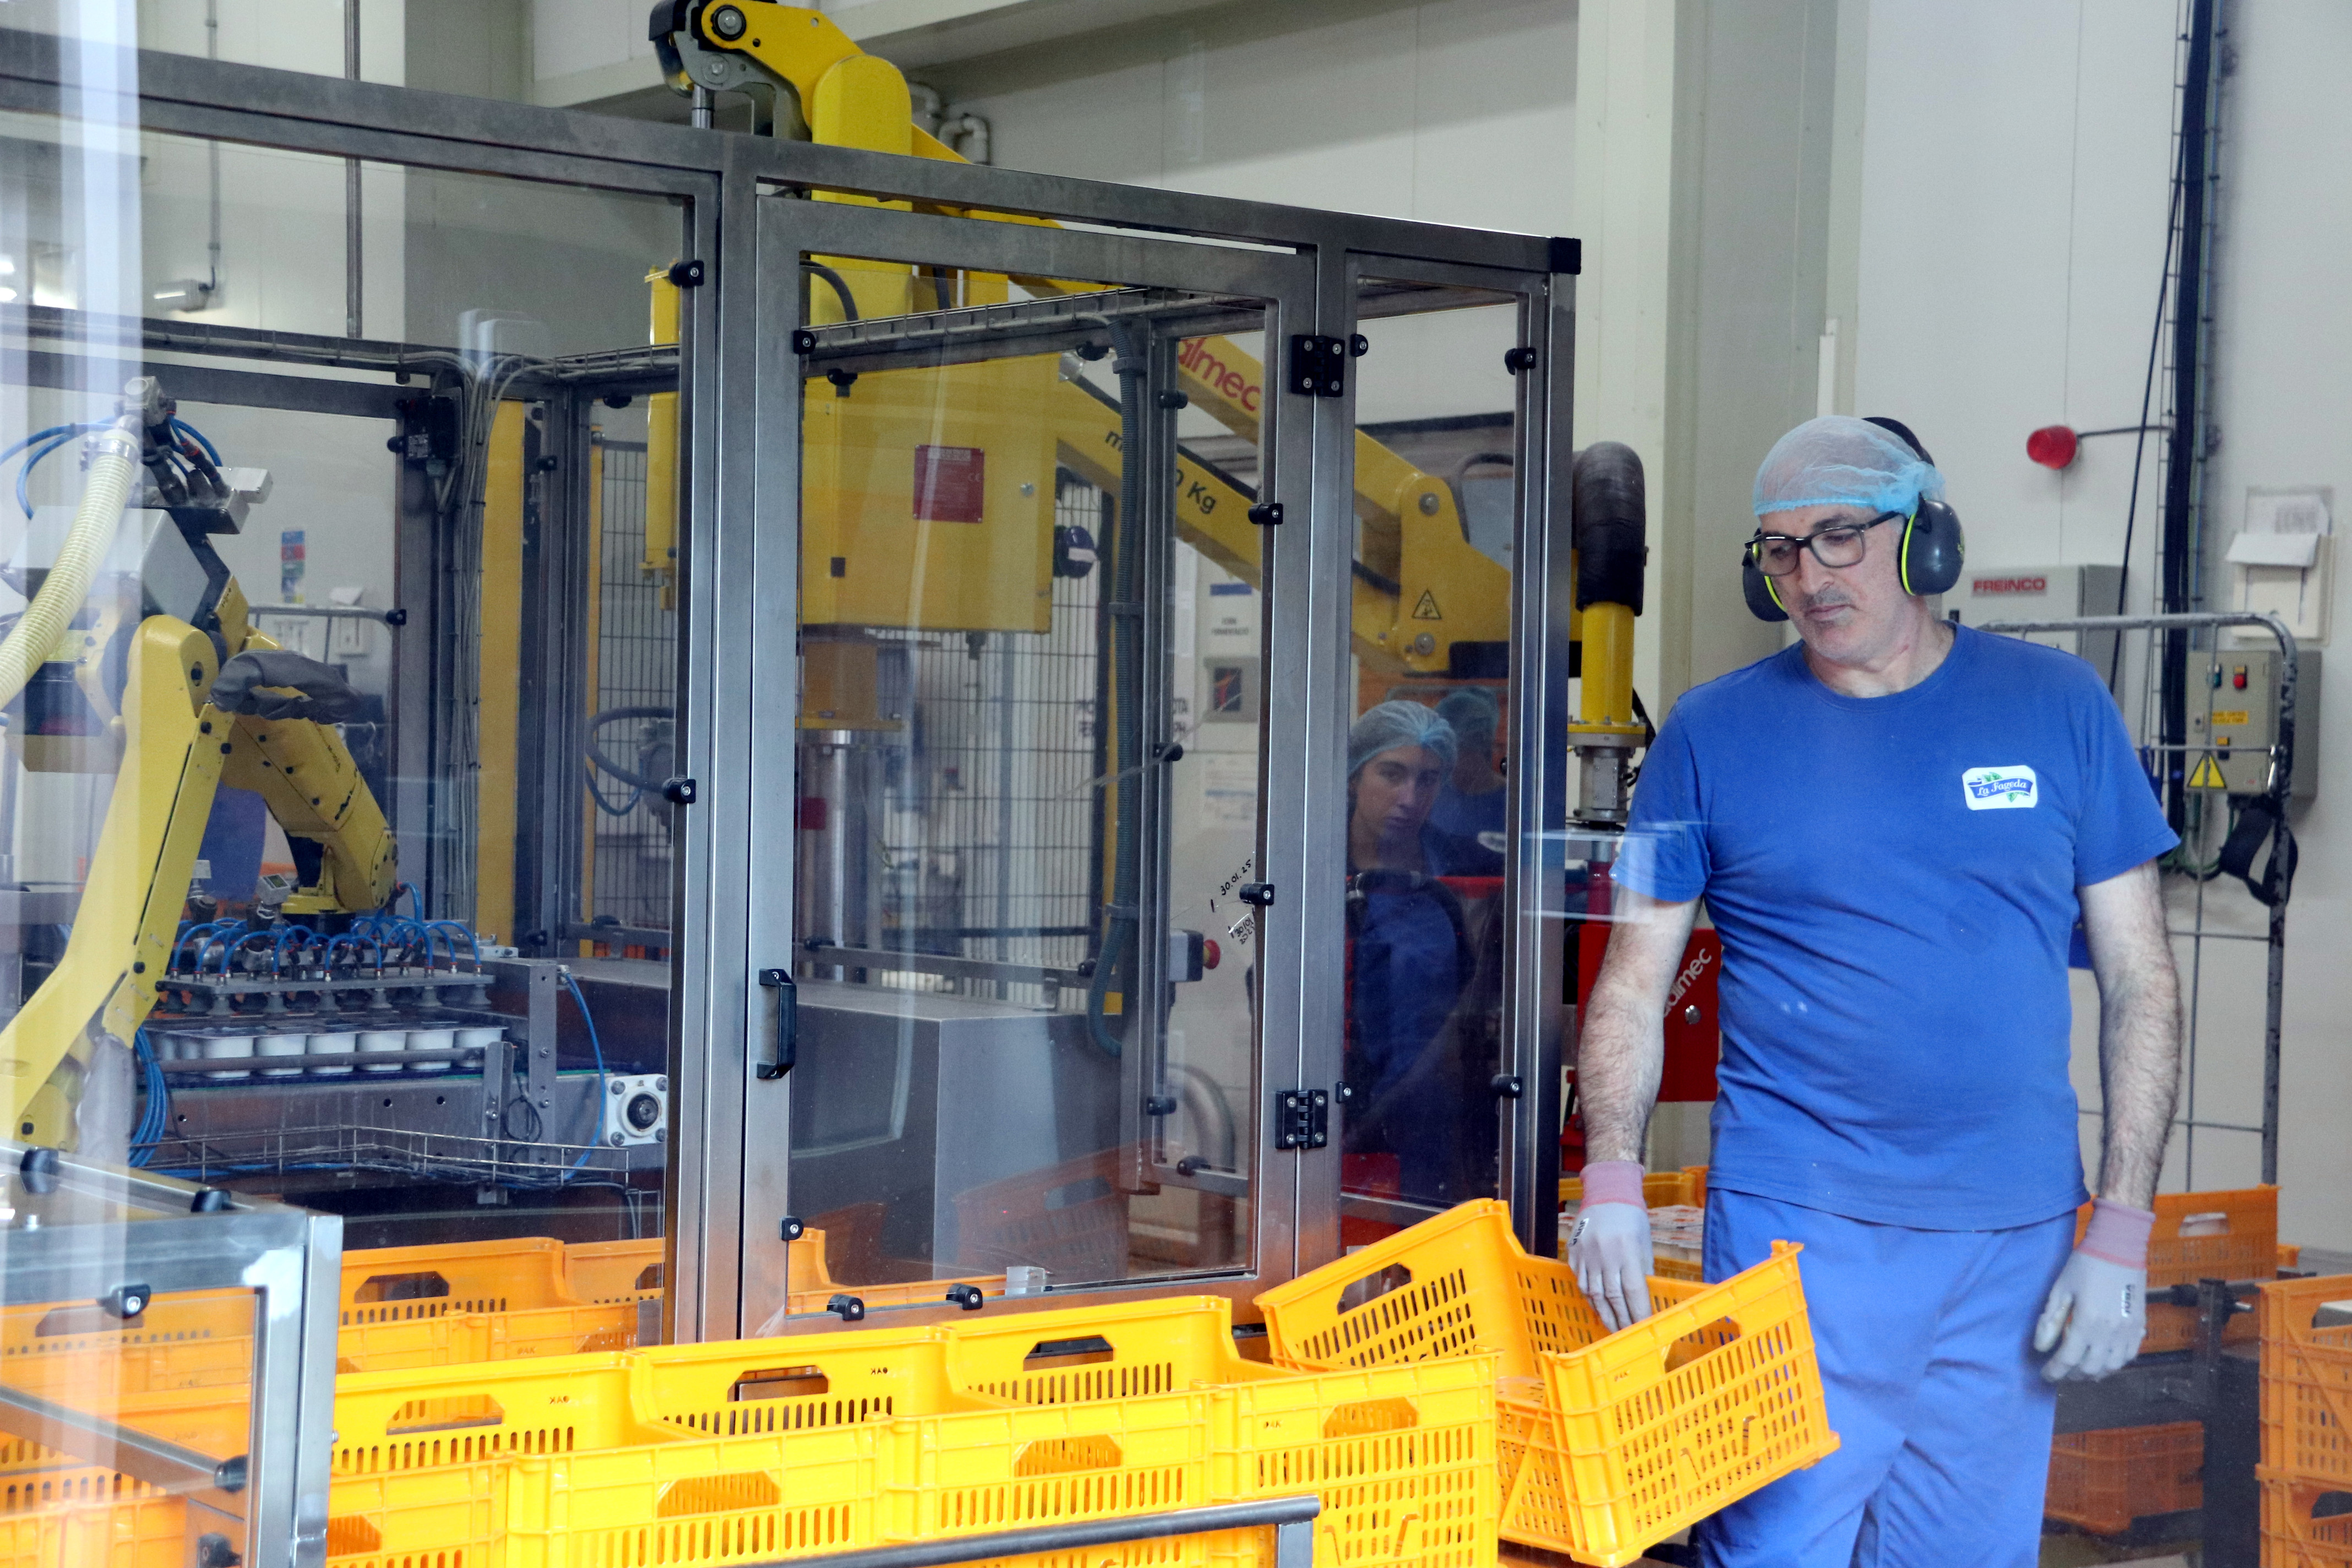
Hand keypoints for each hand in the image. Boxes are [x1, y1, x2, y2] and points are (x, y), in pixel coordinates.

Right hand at [1568, 1202, 1654, 1330]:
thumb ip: (1642, 1271)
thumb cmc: (1632, 1220)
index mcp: (1627, 1251)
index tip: (1643, 1329)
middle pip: (1613, 1296)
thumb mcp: (1644, 1244)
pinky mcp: (1574, 1254)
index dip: (1638, 1313)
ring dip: (1604, 1314)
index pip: (1633, 1290)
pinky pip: (1581, 1282)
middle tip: (1627, 1335)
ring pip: (1594, 1293)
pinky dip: (1590, 1298)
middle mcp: (1605, 1255)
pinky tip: (1598, 1307)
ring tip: (1612, 1328)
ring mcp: (1587, 1255)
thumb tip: (1643, 1299)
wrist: (1606, 1195)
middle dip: (1621, 1320)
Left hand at [2035, 1248, 2146, 1380]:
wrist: (2119, 1248)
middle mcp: (2110, 1333)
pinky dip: (2114, 1364)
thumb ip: (2050, 1320)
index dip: (2054, 1372)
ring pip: (2112, 1367)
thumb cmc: (2085, 1265)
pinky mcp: (2140, 1327)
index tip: (2045, 1375)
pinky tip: (2103, 1360)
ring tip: (2080, 1369)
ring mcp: (2128, 1332)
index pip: (2067, 1359)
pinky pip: (2129, 1356)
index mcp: (2087, 1322)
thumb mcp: (2060, 1289)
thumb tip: (2040, 1347)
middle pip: (2090, 1368)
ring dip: (2094, 1373)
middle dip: (2072, 1375)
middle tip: (2061, 1372)